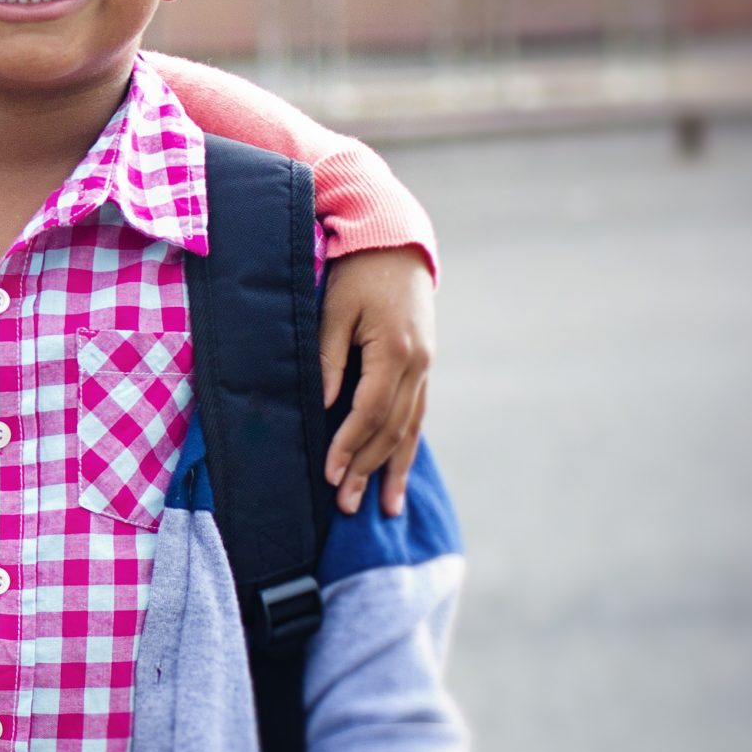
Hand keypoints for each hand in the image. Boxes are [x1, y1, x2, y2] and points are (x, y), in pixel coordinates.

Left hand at [318, 245, 434, 517]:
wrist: (395, 242)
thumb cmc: (356, 272)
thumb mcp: (334, 308)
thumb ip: (329, 357)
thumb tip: (326, 405)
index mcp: (395, 351)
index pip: (370, 411)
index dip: (349, 444)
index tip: (329, 473)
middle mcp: (418, 366)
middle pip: (392, 429)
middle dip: (367, 469)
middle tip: (346, 506)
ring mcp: (425, 368)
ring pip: (410, 429)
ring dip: (393, 469)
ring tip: (383, 509)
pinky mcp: (423, 368)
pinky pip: (417, 416)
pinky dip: (407, 447)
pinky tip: (399, 473)